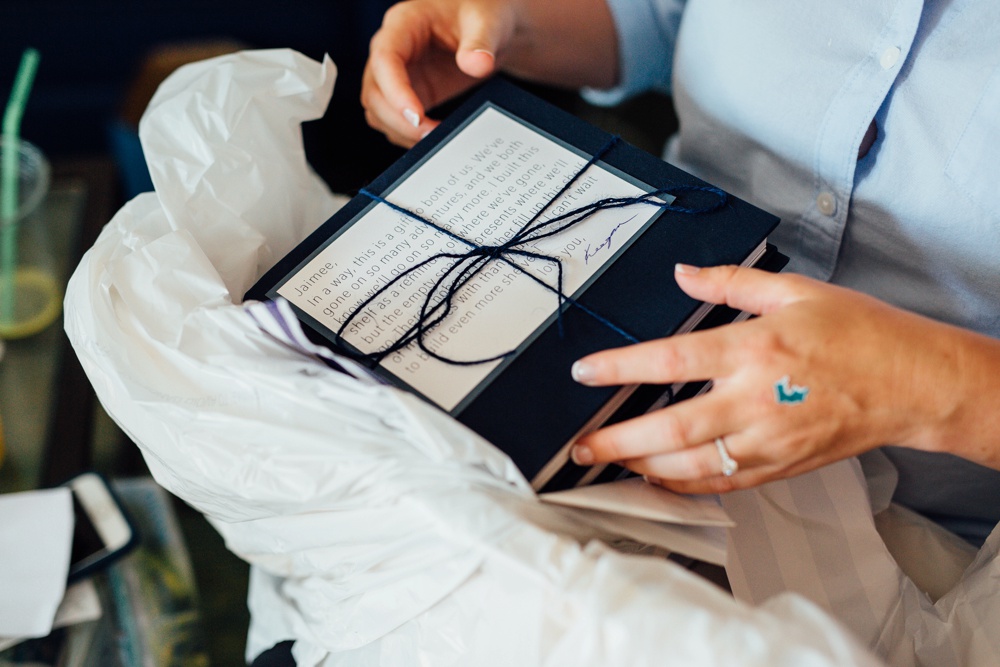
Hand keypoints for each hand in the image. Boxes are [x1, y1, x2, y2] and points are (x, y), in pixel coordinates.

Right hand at [362, 0, 618, 146]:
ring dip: (403, 133)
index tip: (417, 118)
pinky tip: (436, 141)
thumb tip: (474, 63)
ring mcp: (399, 76)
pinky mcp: (411, 95)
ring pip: (381, 111)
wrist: (500, 24)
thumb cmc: (493, 11)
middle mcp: (394, 50)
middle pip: (374, 91)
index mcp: (405, 22)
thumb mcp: (492, 18)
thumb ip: (483, 39)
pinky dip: (411, 136)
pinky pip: (399, 121)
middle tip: (432, 139)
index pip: (383, 58)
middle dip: (398, 119)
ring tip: (436, 142)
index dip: (394, 91)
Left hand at [569, 264, 999, 493]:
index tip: (584, 373)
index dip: (618, 368)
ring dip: (643, 466)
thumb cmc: (860, 335)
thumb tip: (683, 274)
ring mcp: (768, 439)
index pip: (669, 361)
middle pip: (671, 427)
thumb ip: (731, 282)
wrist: (913, 382)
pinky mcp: (780, 465)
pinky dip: (684, 485)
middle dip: (617, 440)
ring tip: (608, 463)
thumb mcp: (794, 290)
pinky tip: (658, 479)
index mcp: (753, 348)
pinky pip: (723, 484)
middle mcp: (755, 399)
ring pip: (692, 464)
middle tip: (580, 446)